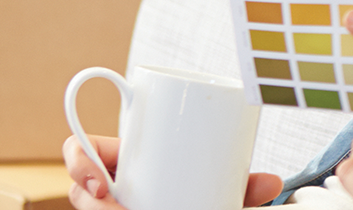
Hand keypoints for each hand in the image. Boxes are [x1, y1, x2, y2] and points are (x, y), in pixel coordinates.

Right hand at [62, 135, 282, 208]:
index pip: (83, 150)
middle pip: (79, 188)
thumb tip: (273, 183)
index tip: (100, 183)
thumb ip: (242, 188)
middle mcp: (109, 185)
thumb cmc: (198, 196)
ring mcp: (109, 203)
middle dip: (87, 197)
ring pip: (87, 207)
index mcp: (126, 160)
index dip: (79, 161)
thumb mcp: (217, 189)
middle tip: (112, 205)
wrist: (200, 208)